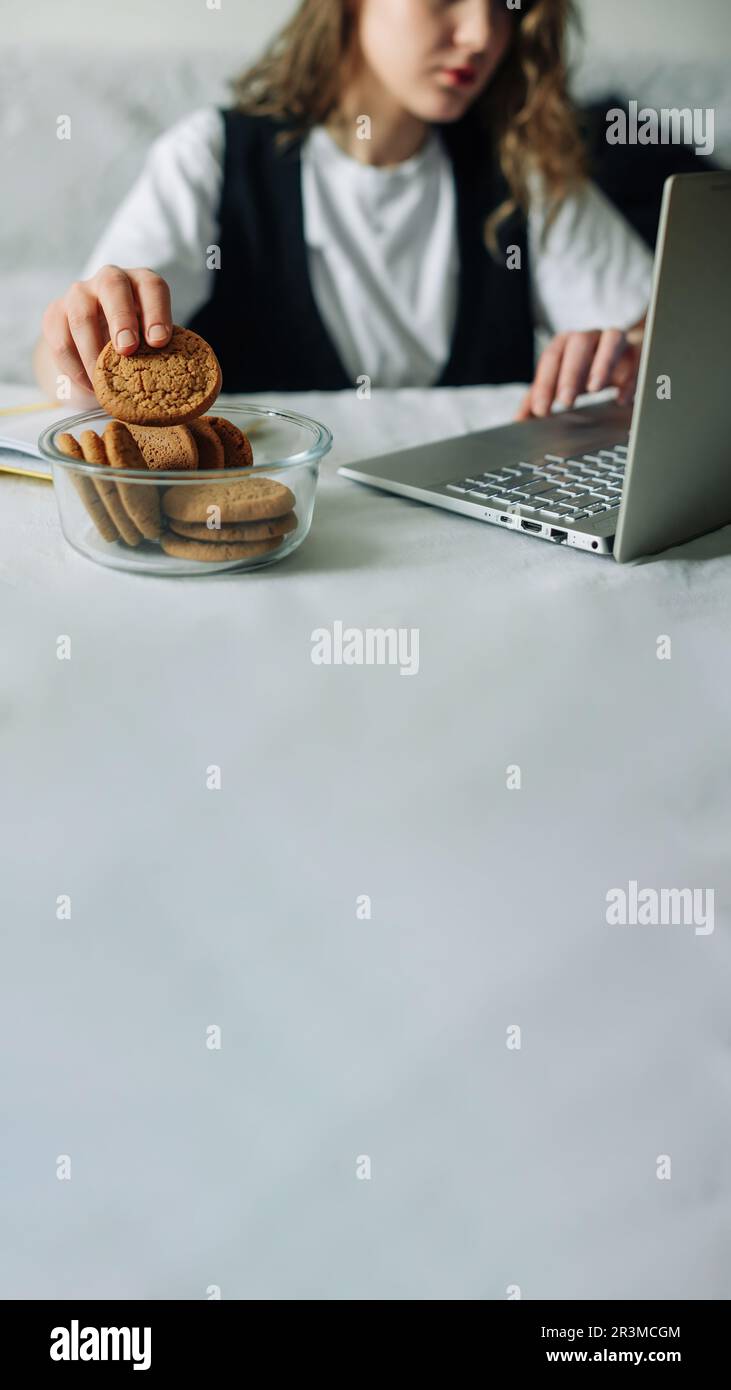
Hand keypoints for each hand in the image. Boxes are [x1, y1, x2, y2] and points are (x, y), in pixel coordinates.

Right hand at [40, 265, 172, 396]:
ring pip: (81, 315)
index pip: (152, 286)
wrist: (97, 349)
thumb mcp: (151, 344)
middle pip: (113, 286)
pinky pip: (61, 340)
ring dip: (93, 352)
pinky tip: (89, 386)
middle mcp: (109, 280)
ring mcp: (79, 294)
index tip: (160, 342)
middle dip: (121, 318)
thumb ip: (161, 352)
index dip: (157, 312)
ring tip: (104, 382)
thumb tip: (177, 381)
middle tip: (127, 350)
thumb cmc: (137, 347)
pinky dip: (75, 368)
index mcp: (141, 284)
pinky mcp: (55, 314)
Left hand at [516, 323, 644, 420]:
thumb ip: (540, 398)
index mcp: (567, 344)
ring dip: (602, 363)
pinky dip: (632, 378)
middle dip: (571, 372)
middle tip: (565, 400)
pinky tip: (623, 399)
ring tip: (595, 389)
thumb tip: (518, 421)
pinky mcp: (641, 351)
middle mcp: (592, 338)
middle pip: (579, 343)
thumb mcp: (562, 382)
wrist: (625, 354)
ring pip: (612, 339)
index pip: (552, 357)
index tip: (541, 410)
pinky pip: (639, 357)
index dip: (545, 382)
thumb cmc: (587, 368)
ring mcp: (618, 342)